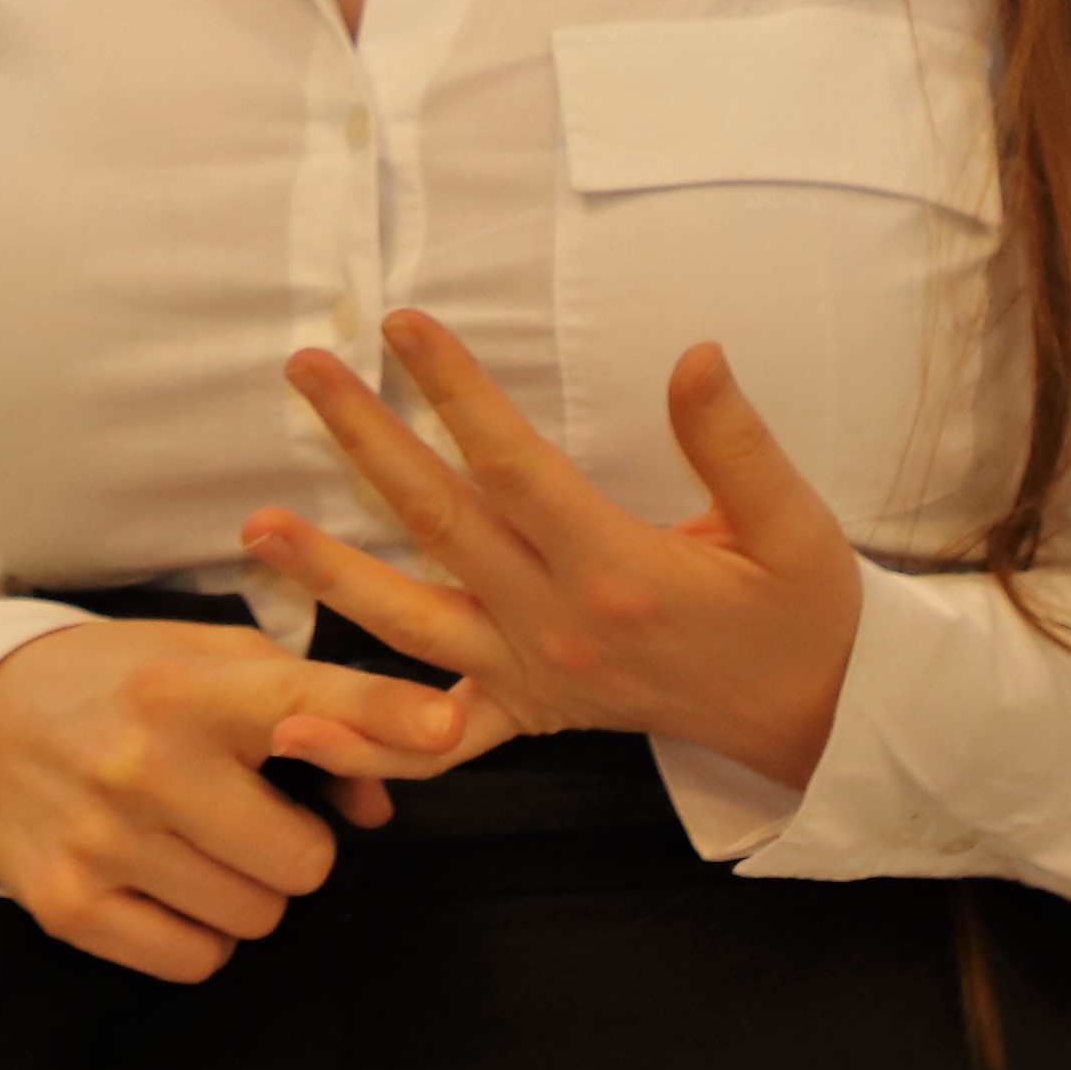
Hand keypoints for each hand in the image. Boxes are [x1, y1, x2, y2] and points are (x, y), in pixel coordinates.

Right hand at [0, 616, 509, 982]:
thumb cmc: (117, 684)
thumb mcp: (208, 662)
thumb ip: (308, 709)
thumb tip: (380, 798)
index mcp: (187, 690)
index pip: (308, 701)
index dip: (384, 714)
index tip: (446, 725)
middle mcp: (146, 765)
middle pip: (304, 860)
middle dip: (297, 846)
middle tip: (251, 813)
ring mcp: (103, 843)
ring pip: (255, 917)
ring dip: (248, 889)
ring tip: (200, 840)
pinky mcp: (69, 908)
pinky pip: (194, 958)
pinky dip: (197, 933)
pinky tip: (166, 880)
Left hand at [240, 313, 863, 790]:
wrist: (815, 720)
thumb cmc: (804, 614)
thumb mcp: (795, 526)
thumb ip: (737, 442)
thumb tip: (696, 355)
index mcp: (618, 570)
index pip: (511, 462)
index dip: (453, 388)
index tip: (402, 325)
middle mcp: (558, 626)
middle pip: (438, 520)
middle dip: (364, 438)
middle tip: (304, 370)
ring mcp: (533, 677)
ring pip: (409, 622)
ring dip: (326, 572)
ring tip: (255, 527)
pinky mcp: (529, 713)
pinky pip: (437, 740)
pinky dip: (366, 744)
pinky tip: (298, 727)